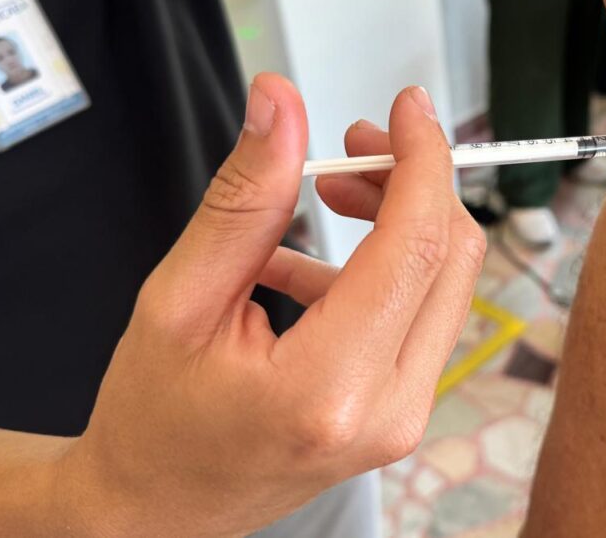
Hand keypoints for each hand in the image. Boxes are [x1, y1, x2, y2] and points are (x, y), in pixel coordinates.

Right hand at [57, 76, 485, 536]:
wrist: (158, 511)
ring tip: (327, 192)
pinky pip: (418, 315)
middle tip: (353, 146)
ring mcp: (403, 416)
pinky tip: (314, 258)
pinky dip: (381, 268)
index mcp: (329, 385)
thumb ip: (243, 199)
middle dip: (413, 182)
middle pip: (450, 259)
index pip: (417, 244)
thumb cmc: (156, 422)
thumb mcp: (181, 299)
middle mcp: (387, 408)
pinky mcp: (400, 411)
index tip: (407, 108)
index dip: (421, 159)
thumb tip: (281, 107)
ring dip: (400, 221)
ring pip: (443, 283)